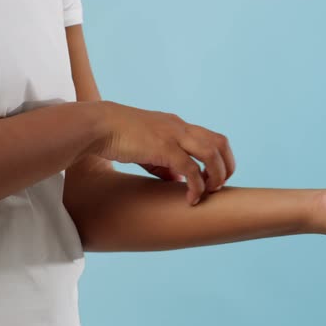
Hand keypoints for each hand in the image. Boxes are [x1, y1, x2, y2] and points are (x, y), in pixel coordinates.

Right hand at [89, 101, 235, 205]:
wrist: (98, 126)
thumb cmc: (119, 137)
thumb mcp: (149, 150)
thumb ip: (166, 165)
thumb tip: (179, 182)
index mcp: (179, 126)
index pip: (213, 138)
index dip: (221, 159)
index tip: (214, 177)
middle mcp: (181, 128)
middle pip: (220, 143)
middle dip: (226, 166)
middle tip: (218, 186)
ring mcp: (174, 136)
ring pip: (211, 153)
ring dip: (216, 175)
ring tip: (210, 192)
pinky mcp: (164, 148)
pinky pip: (190, 168)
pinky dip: (196, 185)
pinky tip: (191, 198)